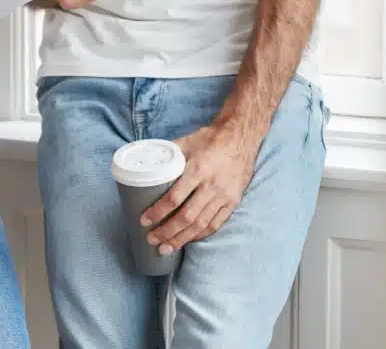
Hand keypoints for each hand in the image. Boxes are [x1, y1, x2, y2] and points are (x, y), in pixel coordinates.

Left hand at [141, 125, 261, 252]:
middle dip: (167, 232)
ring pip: (201, 224)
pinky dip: (201, 234)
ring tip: (167, 248)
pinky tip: (188, 240)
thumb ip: (167, 155)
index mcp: (198, 170)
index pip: (175, 198)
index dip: (158, 212)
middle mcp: (212, 186)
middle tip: (152, 240)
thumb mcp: (186, 142)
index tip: (144, 221)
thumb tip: (146, 164)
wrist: (241, 138)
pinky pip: (216, 223)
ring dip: (182, 238)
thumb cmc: (210, 139)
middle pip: (187, 217)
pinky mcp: (233, 202)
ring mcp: (224, 196)